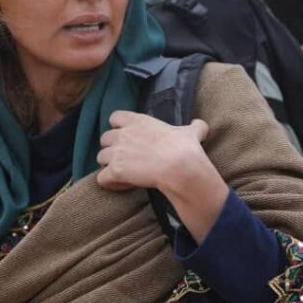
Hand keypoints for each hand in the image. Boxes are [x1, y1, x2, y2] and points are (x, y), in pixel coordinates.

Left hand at [97, 110, 226, 243]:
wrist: (180, 166)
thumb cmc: (184, 148)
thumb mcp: (191, 132)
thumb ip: (194, 126)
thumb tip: (201, 124)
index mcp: (138, 121)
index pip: (115, 117)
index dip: (118, 128)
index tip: (128, 138)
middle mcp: (123, 134)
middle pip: (104, 139)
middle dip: (112, 149)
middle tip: (126, 159)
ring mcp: (117, 152)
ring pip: (100, 158)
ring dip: (109, 166)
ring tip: (124, 175)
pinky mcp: (115, 170)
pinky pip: (102, 178)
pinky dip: (110, 183)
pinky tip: (123, 186)